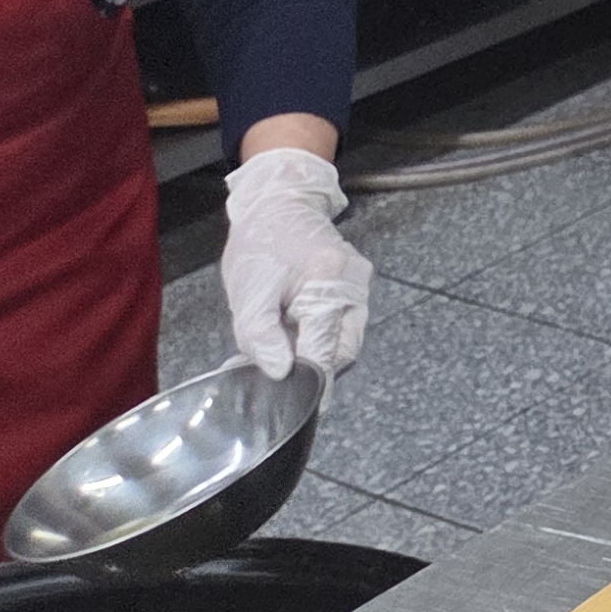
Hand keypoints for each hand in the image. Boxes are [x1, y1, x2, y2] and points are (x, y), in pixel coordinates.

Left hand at [222, 146, 371, 379]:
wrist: (280, 203)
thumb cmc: (262, 243)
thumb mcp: (249, 293)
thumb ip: (261, 337)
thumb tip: (279, 372)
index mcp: (328, 283)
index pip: (324, 350)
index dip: (309, 383)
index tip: (298, 408)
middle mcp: (355, 285)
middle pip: (344, 350)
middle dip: (315, 371)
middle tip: (282, 381)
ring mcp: (360, 285)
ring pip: (346, 340)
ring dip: (318, 354)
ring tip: (282, 354)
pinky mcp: (355, 286)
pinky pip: (344, 324)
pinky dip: (321, 337)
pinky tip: (294, 337)